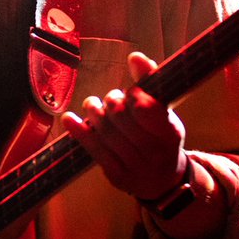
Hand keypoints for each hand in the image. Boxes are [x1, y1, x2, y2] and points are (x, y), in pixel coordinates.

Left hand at [62, 51, 186, 201]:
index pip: (147, 110)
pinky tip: (68, 118)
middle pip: (121, 118)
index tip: (131, 91)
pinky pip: (93, 149)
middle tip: (113, 98)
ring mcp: (134, 167)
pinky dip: (79, 131)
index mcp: (170, 133)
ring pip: (105, 132)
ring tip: (94, 106)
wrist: (163, 182)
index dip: (134, 95)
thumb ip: (151, 83)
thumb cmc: (161, 137)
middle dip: (112, 102)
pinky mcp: (116, 176)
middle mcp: (154, 153)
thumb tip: (135, 57)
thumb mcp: (165, 111)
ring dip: (94, 112)